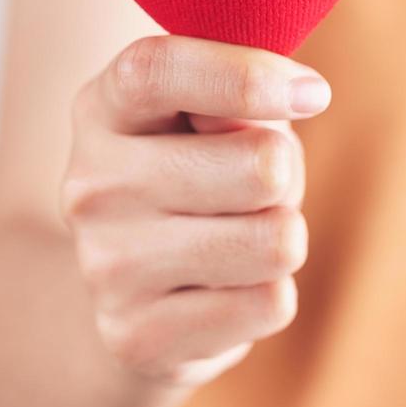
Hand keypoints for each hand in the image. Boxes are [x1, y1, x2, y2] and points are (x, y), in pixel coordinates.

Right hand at [60, 35, 330, 385]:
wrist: (134, 295)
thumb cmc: (199, 175)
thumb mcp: (212, 117)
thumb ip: (244, 98)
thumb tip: (296, 97)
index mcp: (103, 109)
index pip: (159, 70)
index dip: (247, 77)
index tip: (313, 95)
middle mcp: (92, 186)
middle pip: (262, 167)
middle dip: (286, 176)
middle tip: (255, 189)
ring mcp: (107, 266)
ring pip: (277, 242)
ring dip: (282, 237)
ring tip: (240, 237)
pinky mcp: (137, 336)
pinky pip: (271, 303)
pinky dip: (269, 295)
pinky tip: (224, 289)